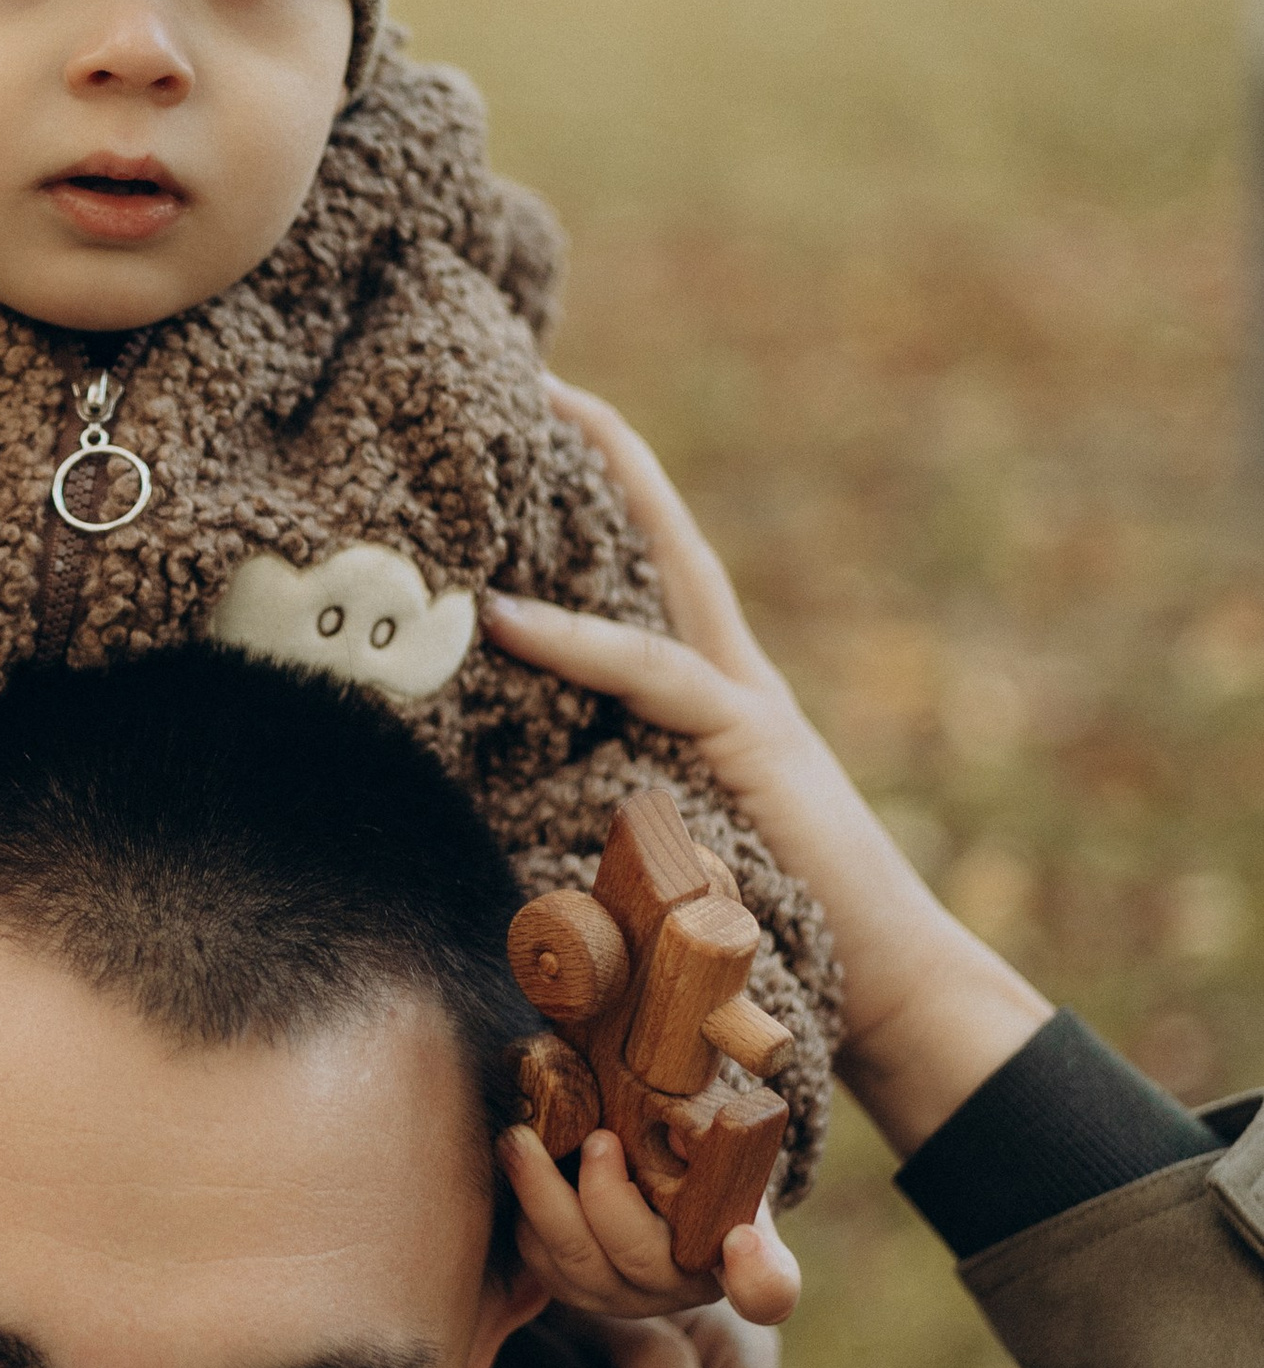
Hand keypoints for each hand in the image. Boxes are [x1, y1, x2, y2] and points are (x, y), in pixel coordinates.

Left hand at [485, 383, 1049, 1158]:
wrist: (887, 994)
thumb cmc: (766, 946)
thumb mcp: (662, 860)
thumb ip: (599, 811)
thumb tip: (480, 804)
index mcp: (711, 703)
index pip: (650, 573)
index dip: (607, 492)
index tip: (543, 421)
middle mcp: (731, 684)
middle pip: (662, 540)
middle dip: (601, 454)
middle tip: (525, 373)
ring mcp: (745, 707)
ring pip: (658, 583)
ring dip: (591, 507)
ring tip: (522, 434)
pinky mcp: (750, 746)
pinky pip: (650, 677)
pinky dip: (576, 643)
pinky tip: (506, 616)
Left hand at [500, 1121, 800, 1327]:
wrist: (653, 1173)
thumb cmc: (691, 1150)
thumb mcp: (712, 1135)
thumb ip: (708, 1135)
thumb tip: (676, 1131)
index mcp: (742, 1252)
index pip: (767, 1289)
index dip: (758, 1277)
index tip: (742, 1240)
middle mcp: (685, 1287)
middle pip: (641, 1258)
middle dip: (606, 1195)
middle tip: (596, 1138)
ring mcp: (627, 1298)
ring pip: (577, 1264)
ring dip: (542, 1197)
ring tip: (519, 1140)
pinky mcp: (577, 1291)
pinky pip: (542, 1262)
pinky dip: (526, 1213)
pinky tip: (520, 1163)